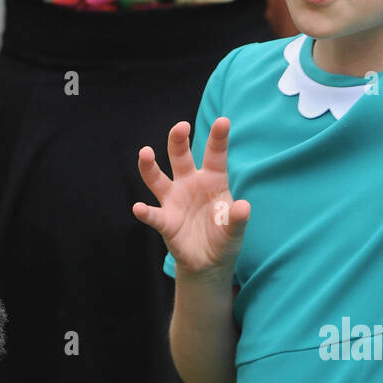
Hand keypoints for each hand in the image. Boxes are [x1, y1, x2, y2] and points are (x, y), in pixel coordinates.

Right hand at [132, 117, 249, 274]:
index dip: (218, 138)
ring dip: (150, 166)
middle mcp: (189, 184)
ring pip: (158, 178)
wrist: (210, 261)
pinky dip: (145, 212)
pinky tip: (139, 208)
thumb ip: (238, 218)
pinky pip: (153, 214)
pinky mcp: (165, 221)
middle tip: (181, 126)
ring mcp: (174, 200)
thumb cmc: (224, 237)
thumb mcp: (235, 229)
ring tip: (145, 153)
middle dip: (179, 140)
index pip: (215, 155)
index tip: (223, 121)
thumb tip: (243, 207)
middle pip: (180, 157)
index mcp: (212, 180)